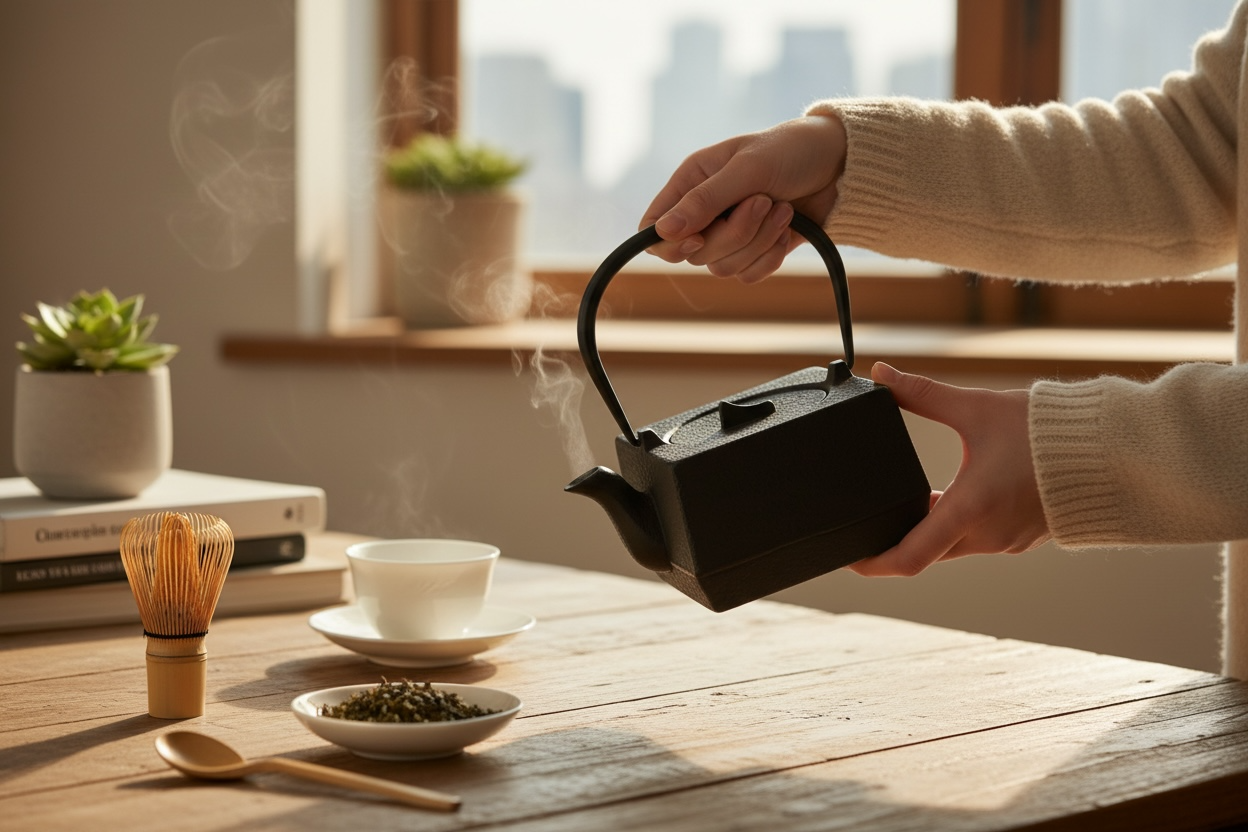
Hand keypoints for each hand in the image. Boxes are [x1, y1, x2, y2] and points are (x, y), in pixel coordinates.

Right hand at [640, 114, 846, 282]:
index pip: (653, 228)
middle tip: (764, 202)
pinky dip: (771, 256)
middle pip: (692, 254)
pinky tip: (788, 229)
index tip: (700, 236)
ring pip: (722, 268)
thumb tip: (664, 232)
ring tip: (784, 209)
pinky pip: (748, 275)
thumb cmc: (792, 151)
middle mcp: (705, 211)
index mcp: (691, 182)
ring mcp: (729, 234)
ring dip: (759, 241)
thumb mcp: (747, 168)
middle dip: (734, 234)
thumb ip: (705, 200)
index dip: (669, 242)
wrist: (841, 165)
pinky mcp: (755, 251)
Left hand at [848, 363, 1051, 576]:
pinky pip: (977, 538)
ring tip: (904, 503)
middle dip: (895, 539)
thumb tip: (882, 375)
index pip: (909, 557)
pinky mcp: (1024, 535)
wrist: (1117, 450)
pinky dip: (957, 523)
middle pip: (925, 551)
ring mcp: (1008, 540)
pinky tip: (948, 499)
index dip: (872, 563)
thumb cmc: (1050, 432)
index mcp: (970, 510)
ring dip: (928, 527)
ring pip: (952, 544)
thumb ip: (923, 394)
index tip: (849, 556)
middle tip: (867, 522)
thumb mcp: (977, 408)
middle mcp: (987, 535)